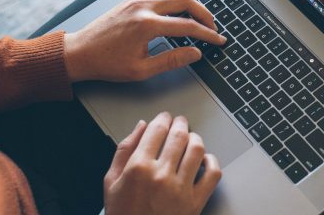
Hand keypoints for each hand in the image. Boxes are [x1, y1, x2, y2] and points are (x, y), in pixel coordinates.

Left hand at [63, 0, 225, 81]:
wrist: (79, 52)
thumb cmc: (106, 63)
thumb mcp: (141, 69)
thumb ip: (172, 60)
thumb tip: (195, 53)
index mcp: (147, 25)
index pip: (187, 26)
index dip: (207, 34)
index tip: (218, 40)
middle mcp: (143, 7)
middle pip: (185, 1)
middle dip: (204, 14)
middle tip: (213, 28)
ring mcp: (137, 0)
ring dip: (191, 3)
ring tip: (199, 17)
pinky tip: (178, 9)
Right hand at [104, 112, 221, 214]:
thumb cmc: (123, 214)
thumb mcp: (111, 181)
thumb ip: (124, 149)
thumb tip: (141, 126)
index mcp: (138, 168)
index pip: (157, 130)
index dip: (163, 118)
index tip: (165, 117)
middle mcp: (160, 175)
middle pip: (179, 135)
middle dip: (180, 123)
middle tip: (179, 122)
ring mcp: (180, 189)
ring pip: (197, 149)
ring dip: (195, 138)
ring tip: (191, 138)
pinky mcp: (195, 202)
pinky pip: (213, 174)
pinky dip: (212, 161)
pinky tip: (204, 160)